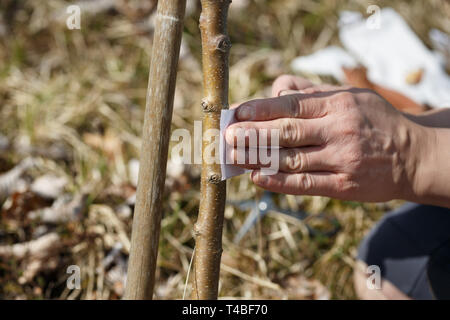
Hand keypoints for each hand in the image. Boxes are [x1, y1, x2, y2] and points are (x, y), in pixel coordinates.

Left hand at [225, 75, 432, 201]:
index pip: (291, 106)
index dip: (261, 109)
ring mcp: (341, 159)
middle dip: (253, 134)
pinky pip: (306, 183)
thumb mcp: (350, 95)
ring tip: (233, 157)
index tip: (236, 112)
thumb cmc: (374, 120)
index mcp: (337, 104)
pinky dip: (279, 182)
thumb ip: (311, 91)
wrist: (412, 155)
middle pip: (286, 132)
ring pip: (291, 159)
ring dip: (258, 159)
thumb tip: (276, 87)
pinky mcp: (343, 185)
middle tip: (227, 136)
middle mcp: (338, 130)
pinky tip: (257, 178)